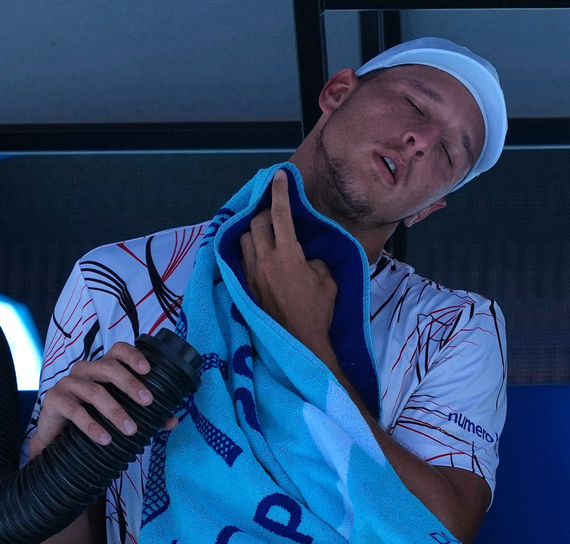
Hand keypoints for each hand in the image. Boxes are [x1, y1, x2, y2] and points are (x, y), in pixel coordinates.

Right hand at [29, 342, 177, 457]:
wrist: (57, 439)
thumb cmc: (92, 418)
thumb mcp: (118, 415)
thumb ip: (145, 415)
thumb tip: (173, 420)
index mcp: (102, 368)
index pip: (117, 351)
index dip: (132, 356)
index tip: (148, 370)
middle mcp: (85, 371)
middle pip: (108, 368)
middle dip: (130, 384)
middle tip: (148, 402)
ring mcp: (68, 384)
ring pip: (93, 391)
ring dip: (114, 410)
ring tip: (130, 429)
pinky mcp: (54, 400)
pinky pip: (74, 410)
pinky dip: (91, 425)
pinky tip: (105, 438)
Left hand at [240, 169, 337, 359]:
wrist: (302, 341)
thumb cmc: (318, 311)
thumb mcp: (326, 279)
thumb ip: (313, 260)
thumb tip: (304, 256)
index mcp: (287, 255)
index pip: (280, 214)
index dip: (279, 191)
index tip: (279, 176)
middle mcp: (264, 261)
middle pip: (256, 222)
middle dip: (264, 211)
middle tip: (274, 210)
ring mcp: (252, 274)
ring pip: (244, 239)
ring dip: (254, 230)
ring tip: (265, 231)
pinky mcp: (247, 287)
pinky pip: (242, 259)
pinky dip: (249, 249)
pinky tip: (259, 253)